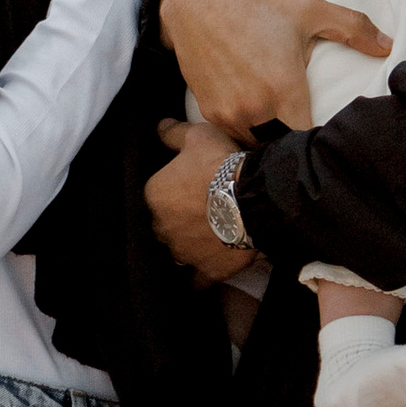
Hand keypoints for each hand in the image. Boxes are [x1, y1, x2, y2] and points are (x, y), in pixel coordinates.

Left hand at [144, 118, 257, 282]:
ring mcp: (183, 252)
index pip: (157, 197)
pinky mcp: (205, 270)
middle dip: (179, 221)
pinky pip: (197, 281)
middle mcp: (161, 228)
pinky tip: (205, 273)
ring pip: (180, 252)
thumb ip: (173, 133)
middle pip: (166, 226)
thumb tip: (159, 126)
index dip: (175, 193)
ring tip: (209, 238)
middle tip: (203, 212)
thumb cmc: (220, 163)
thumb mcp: (197, 136)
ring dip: (189, 246)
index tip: (192, 189)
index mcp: (154, 196)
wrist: (251, 197)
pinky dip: (199, 279)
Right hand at [159, 0, 387, 134]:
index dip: (320, 141)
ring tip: (283, 124)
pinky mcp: (211, 113)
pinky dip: (248, 130)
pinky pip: (236, 134)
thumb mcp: (308, 9)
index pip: (308, 138)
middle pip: (283, 145)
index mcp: (283, 89)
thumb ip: (353, 27)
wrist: (195, 2)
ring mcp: (229, 114)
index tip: (330, 136)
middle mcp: (255, 109)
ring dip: (270, 138)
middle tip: (308, 133)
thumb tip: (389, 44)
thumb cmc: (255, 4)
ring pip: (257, 144)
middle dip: (296, 142)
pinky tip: (258, 114)